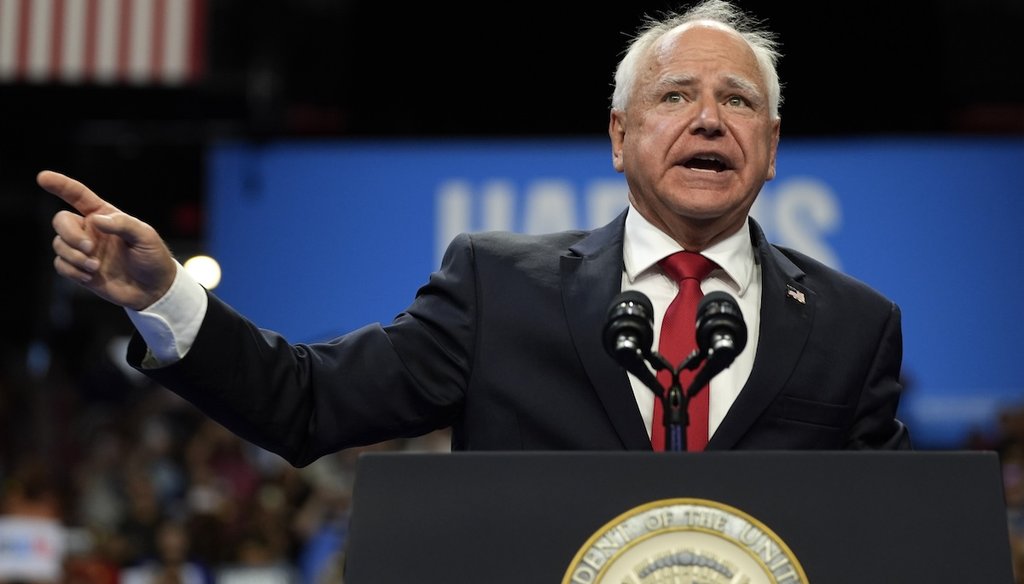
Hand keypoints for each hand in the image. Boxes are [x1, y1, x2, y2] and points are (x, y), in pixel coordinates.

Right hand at [39, 170, 177, 310]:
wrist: (154, 289)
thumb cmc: (153, 257)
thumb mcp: (146, 237)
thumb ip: (123, 224)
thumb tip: (95, 220)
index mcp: (105, 215)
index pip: (78, 196)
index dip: (60, 185)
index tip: (43, 177)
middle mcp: (90, 230)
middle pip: (61, 221)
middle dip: (70, 234)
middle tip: (90, 248)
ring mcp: (84, 250)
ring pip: (59, 244)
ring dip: (74, 256)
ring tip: (96, 267)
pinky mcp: (80, 269)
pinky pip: (61, 265)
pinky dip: (71, 270)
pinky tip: (90, 277)